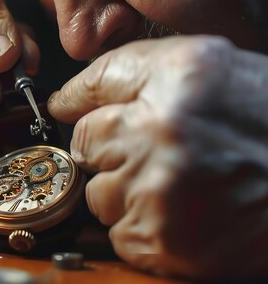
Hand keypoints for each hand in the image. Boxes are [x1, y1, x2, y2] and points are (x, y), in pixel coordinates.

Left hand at [48, 35, 267, 278]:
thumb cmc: (264, 118)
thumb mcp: (204, 67)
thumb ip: (127, 72)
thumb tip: (63, 101)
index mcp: (176, 79)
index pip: (85, 101)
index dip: (97, 117)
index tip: (109, 125)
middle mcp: (163, 133)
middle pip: (85, 150)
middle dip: (113, 155)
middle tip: (162, 156)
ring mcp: (162, 192)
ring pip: (99, 197)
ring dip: (126, 195)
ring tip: (180, 186)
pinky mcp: (168, 242)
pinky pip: (121, 236)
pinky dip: (144, 230)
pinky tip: (186, 215)